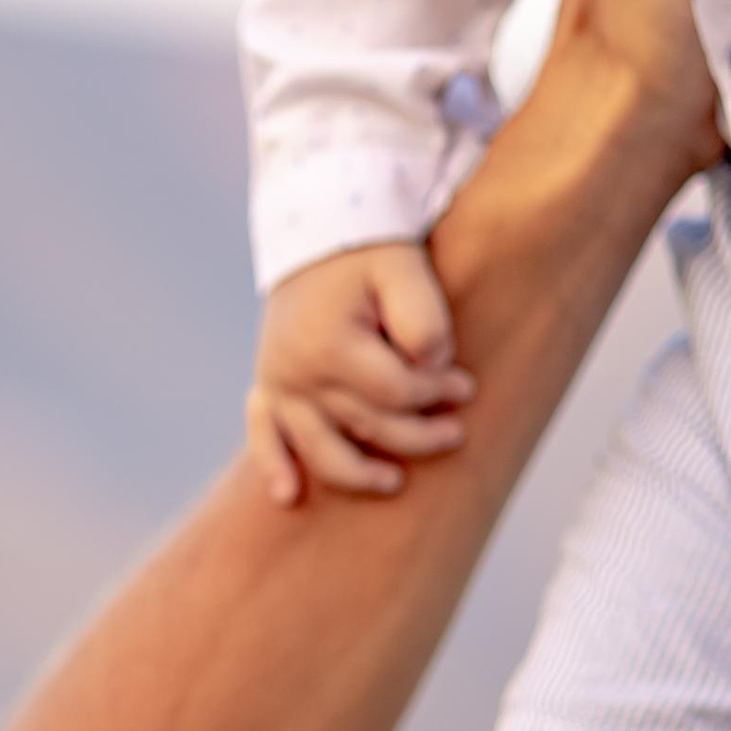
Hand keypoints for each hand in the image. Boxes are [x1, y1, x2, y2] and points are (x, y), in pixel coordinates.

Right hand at [245, 241, 475, 506]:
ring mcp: (278, 382)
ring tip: (395, 483)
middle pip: (366, 425)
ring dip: (357, 473)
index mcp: (331, 344)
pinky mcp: (268, 385)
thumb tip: (430, 371)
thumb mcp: (405, 271)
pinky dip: (274, 464)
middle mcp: (297, 371)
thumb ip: (423, 321)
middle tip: (458, 431)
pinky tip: (289, 497)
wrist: (319, 232)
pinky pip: (263, 434)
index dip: (437, 393)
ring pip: (320, 448)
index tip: (467, 387)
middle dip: (418, 434)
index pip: (396, 393)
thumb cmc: (370, 253)